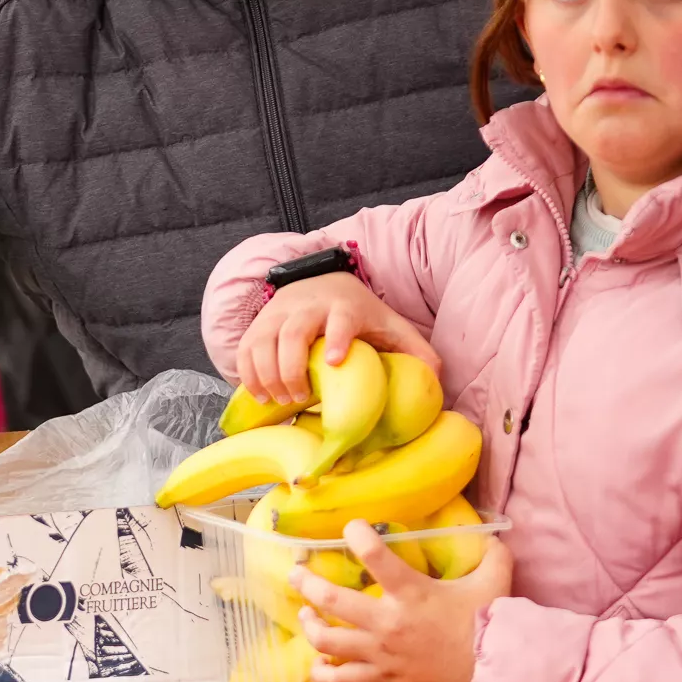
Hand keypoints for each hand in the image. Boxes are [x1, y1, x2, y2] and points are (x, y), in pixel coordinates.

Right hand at [238, 273, 437, 405]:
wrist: (322, 281)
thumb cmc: (360, 313)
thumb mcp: (391, 325)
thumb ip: (415, 350)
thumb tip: (435, 379)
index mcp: (345, 306)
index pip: (341, 319)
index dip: (338, 337)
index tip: (336, 361)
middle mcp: (308, 306)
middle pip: (293, 332)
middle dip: (292, 367)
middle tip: (300, 397)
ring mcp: (279, 314)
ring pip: (263, 341)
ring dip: (267, 374)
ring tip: (280, 401)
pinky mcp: (259, 324)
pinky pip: (245, 348)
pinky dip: (247, 373)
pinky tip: (259, 395)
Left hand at [296, 523, 512, 681]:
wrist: (491, 677)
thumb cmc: (487, 625)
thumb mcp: (494, 580)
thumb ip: (491, 552)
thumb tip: (491, 532)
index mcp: (411, 592)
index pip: (373, 556)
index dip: (357, 535)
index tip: (352, 527)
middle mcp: (387, 623)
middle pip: (332, 599)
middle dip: (307, 582)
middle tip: (296, 572)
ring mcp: (380, 654)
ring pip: (327, 640)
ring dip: (309, 624)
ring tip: (305, 613)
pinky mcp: (382, 679)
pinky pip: (341, 681)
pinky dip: (323, 673)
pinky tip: (319, 663)